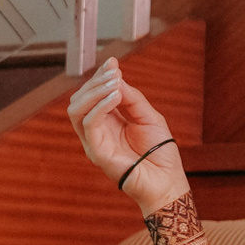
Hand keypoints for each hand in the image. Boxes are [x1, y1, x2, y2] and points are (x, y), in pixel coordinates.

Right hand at [66, 55, 185, 212]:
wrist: (167, 182)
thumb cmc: (160, 153)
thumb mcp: (149, 117)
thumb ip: (132, 98)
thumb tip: (116, 77)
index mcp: (108, 122)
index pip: (94, 95)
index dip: (100, 77)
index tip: (112, 62)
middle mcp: (97, 131)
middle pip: (80, 99)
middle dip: (95, 81)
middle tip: (114, 71)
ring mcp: (94, 142)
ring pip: (77, 110)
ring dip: (94, 91)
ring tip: (114, 81)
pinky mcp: (97, 152)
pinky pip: (89, 124)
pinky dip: (100, 107)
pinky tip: (116, 96)